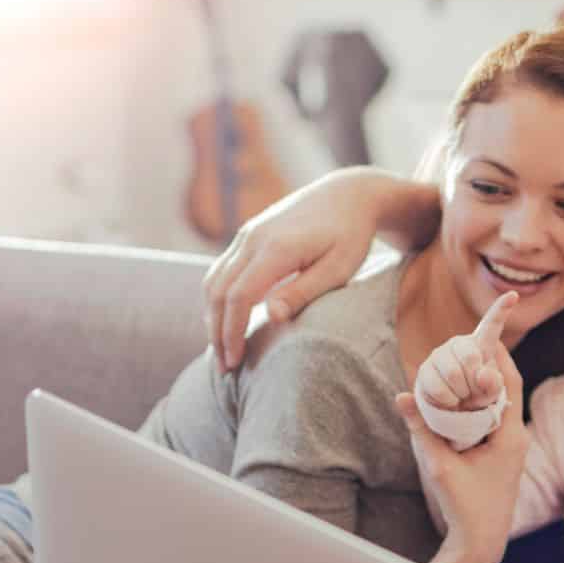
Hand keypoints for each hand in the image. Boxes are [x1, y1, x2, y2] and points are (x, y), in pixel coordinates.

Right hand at [204, 169, 428, 369]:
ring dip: (213, 317)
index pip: (239, 296)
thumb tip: (271, 316)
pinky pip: (221, 270)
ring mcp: (247, 234)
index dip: (233, 332)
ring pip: (213, 280)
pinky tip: (227, 321)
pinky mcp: (247, 235)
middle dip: (218, 332)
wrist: (347, 194)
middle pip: (218, 291)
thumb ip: (304, 292)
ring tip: (223, 349)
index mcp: (276, 248)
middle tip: (225, 368)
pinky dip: (218, 299)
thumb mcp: (338, 269)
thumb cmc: (350, 236)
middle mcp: (253, 238)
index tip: (235, 362)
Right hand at [393, 336, 528, 562]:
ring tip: (470, 360)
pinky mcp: (503, 455)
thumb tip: (401, 396)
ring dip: (486, 384)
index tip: (486, 331)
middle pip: (507, 389)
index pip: (509, 382)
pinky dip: (481, 404)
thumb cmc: (463, 507)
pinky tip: (465, 395)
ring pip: (501, 404)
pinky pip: (495, 420)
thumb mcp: (437, 465)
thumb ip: (421, 429)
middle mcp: (515, 438)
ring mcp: (511, 447)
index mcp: (509, 436)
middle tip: (474, 339)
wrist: (480, 543)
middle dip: (490, 364)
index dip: (497, 355)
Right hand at [416, 292, 515, 412]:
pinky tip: (448, 401)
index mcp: (482, 345)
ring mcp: (439, 355)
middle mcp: (459, 344)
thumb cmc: (478, 400)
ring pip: (453, 374)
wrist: (452, 415)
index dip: (501, 309)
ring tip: (461, 397)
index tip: (513, 295)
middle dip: (474, 383)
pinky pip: (438, 388)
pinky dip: (447, 401)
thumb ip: (495, 385)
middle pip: (471, 358)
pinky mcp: (425, 369)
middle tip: (473, 393)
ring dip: (461, 394)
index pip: (492, 325)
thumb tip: (482, 373)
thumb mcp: (493, 396)